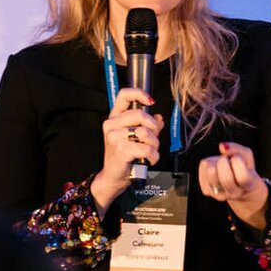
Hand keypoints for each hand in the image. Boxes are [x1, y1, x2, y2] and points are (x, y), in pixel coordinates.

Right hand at [93, 87, 162, 207]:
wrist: (113, 177)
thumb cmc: (123, 157)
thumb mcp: (135, 138)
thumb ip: (147, 126)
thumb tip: (159, 118)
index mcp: (114, 118)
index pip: (124, 95)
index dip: (139, 94)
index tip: (151, 101)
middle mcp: (111, 125)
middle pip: (140, 115)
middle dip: (153, 127)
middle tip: (154, 138)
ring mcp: (115, 137)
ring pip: (145, 132)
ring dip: (154, 144)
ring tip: (151, 151)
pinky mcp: (121, 150)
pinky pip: (146, 148)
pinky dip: (153, 155)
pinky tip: (150, 159)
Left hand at [198, 141, 270, 227]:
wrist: (236, 185)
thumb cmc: (243, 168)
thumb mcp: (246, 155)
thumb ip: (236, 148)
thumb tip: (222, 147)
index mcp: (248, 185)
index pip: (243, 177)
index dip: (238, 163)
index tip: (236, 158)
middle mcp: (233, 193)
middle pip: (226, 178)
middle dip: (224, 162)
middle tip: (225, 159)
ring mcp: (219, 194)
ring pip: (212, 173)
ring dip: (214, 162)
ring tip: (219, 162)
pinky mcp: (206, 191)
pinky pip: (203, 170)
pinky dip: (207, 164)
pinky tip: (213, 167)